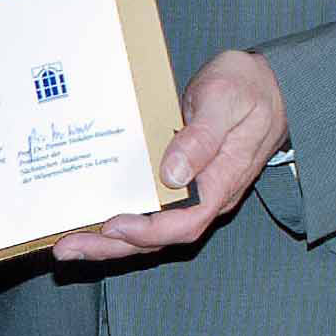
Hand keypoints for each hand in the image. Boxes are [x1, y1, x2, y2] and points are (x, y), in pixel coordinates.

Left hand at [56, 49, 285, 262]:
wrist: (269, 86)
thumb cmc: (247, 88)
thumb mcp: (225, 101)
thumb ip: (202, 136)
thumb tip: (172, 173)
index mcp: (222, 182)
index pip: (185, 223)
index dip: (147, 231)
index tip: (113, 225)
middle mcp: (207, 198)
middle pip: (159, 239)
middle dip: (112, 247)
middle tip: (67, 248)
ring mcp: (193, 195)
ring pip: (150, 232)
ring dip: (108, 241)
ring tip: (67, 245)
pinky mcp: (179, 187)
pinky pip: (148, 214)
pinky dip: (118, 223)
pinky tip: (89, 221)